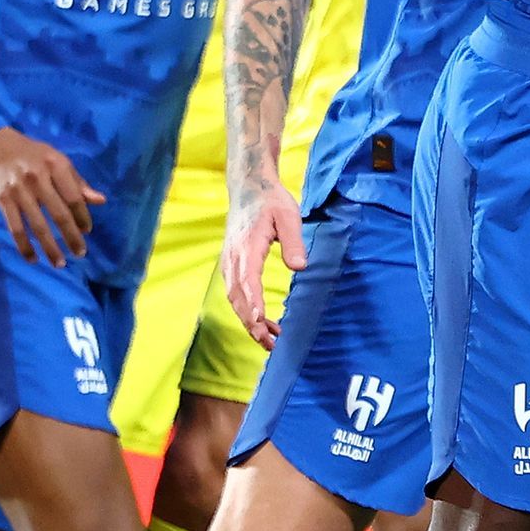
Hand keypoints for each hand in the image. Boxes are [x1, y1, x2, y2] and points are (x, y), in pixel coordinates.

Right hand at [0, 126, 99, 262]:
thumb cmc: (30, 154)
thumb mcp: (56, 160)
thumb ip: (77, 182)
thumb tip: (100, 201)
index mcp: (55, 166)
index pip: (74, 197)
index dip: (83, 216)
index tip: (87, 231)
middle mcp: (38, 178)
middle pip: (59, 214)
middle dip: (71, 237)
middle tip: (80, 254)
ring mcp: (19, 190)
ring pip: (38, 225)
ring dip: (50, 247)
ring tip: (59, 263)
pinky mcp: (2, 200)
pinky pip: (16, 228)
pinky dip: (24, 246)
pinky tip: (32, 259)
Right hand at [227, 180, 303, 347]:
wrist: (249, 187)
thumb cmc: (271, 200)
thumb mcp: (288, 215)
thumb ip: (293, 242)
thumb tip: (299, 267)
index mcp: (247, 247)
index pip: (248, 280)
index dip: (253, 303)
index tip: (260, 322)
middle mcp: (233, 258)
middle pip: (238, 297)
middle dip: (251, 323)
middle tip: (270, 344)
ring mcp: (230, 262)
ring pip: (235, 299)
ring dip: (249, 322)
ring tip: (270, 341)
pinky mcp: (232, 265)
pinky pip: (235, 293)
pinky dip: (246, 311)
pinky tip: (263, 322)